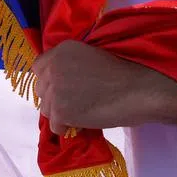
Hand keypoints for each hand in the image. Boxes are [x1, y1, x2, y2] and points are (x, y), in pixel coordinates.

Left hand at [33, 41, 176, 136]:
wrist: (137, 89)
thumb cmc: (124, 71)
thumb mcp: (92, 55)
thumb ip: (71, 63)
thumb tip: (60, 79)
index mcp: (62, 49)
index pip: (39, 67)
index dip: (51, 79)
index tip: (65, 86)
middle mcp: (53, 66)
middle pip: (41, 89)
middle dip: (54, 97)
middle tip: (77, 101)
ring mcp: (55, 89)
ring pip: (46, 108)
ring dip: (61, 113)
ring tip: (83, 112)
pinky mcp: (60, 111)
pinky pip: (54, 125)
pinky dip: (67, 127)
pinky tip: (83, 122)